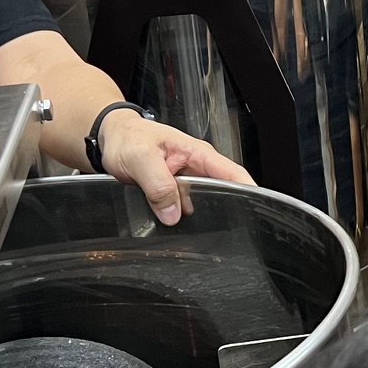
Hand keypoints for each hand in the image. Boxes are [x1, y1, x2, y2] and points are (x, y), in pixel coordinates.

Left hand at [95, 110, 251, 224]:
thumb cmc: (127, 138)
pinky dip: (180, 218)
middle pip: (222, 193)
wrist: (110, 138)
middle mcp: (196, 168)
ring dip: (198, 218)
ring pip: (201, 204)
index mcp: (197, 154)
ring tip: (191, 229)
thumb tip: (173, 213)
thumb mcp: (140, 158)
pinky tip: (173, 225)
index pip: (233, 173)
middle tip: (219, 230)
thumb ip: (158, 184)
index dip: (248, 190)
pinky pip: (183, 209)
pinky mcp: (173, 192)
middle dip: (223, 210)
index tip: (257, 208)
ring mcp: (185, 181)